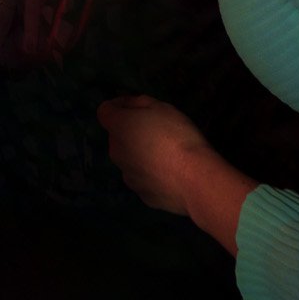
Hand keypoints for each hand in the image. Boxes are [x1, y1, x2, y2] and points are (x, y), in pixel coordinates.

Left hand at [97, 94, 212, 213]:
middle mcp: (116, 152)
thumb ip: (139, 103)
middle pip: (118, 137)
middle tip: (156, 132)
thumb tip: (128, 106)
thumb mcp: (161, 107)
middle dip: (131, 132)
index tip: (135, 106)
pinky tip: (171, 176)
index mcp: (118, 128)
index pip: (104, 111)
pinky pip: (143, 179)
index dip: (118, 106)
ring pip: (129, 160)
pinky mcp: (142, 195)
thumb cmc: (177, 135)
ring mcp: (128, 176)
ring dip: (140, 155)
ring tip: (167, 157)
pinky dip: (151, 175)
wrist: (194, 179)